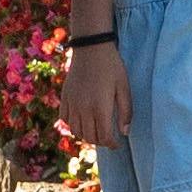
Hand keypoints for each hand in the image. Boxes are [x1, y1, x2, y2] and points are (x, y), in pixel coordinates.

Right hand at [64, 33, 129, 156]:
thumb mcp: (124, 88)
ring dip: (86, 135)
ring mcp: (72, 103)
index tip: (116, 144)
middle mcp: (84, 109)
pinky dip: (72, 124)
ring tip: (95, 131)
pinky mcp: (65, 97)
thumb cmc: (112, 67)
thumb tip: (124, 132)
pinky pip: (65, 118)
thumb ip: (126, 112)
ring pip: (76, 131)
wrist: (91, 47)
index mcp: (100, 108)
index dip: (111, 144)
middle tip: (107, 138)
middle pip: (89, 137)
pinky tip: (81, 120)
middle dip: (100, 141)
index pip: (104, 136)